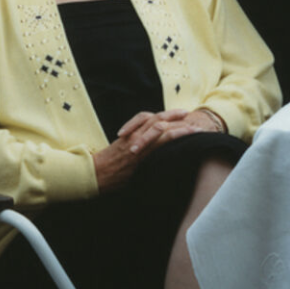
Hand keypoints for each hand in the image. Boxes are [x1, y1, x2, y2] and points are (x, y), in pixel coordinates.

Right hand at [92, 108, 215, 188]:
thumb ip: (135, 147)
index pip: (151, 119)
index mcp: (132, 133)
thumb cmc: (107, 165)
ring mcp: (137, 143)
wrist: (95, 173)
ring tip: (194, 129)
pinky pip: (157, 142)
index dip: (166, 116)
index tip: (180, 115)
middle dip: (175, 116)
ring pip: (160, 128)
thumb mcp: (122, 152)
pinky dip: (170, 137)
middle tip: (190, 115)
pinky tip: (181, 137)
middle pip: (158, 119)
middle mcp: (135, 134)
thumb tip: (149, 152)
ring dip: (179, 128)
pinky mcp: (138, 153)